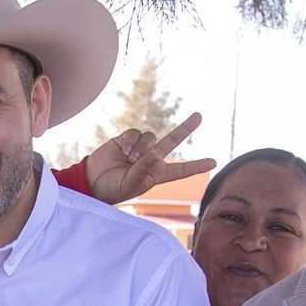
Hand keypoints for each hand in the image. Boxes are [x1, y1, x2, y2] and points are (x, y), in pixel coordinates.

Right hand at [84, 113, 217, 205]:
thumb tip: (155, 154)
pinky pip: (136, 133)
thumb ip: (143, 171)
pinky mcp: (126, 139)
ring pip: (151, 137)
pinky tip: (123, 151)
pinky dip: (131, 141)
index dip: (196, 166)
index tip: (213, 162)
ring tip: (130, 158)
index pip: (180, 170)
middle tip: (199, 116)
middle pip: (172, 140)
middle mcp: (151, 159)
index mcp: (157, 175)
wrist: (92, 180)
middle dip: (186, 127)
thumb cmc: (113, 189)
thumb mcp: (130, 186)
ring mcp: (139, 148)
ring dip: (142, 147)